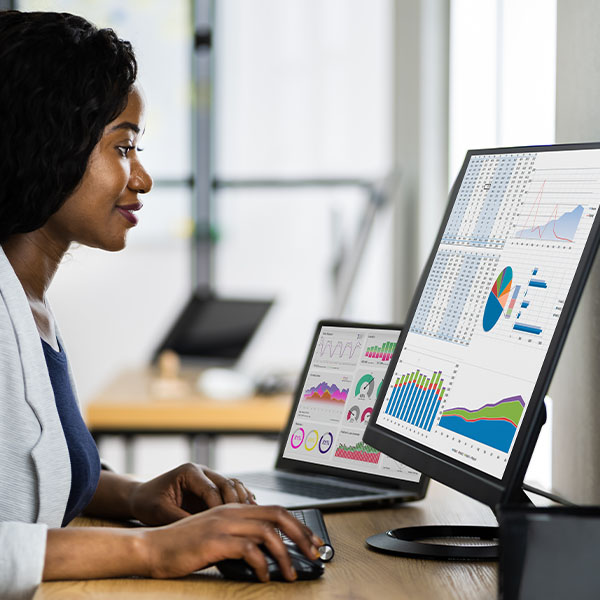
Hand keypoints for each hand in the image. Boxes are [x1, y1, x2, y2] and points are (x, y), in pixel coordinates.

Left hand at [129, 463, 255, 525]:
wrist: (140, 496)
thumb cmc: (147, 503)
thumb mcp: (160, 512)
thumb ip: (180, 519)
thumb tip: (201, 532)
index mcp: (189, 471)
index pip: (212, 489)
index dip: (219, 508)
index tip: (224, 527)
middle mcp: (202, 471)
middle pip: (227, 484)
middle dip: (235, 504)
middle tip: (241, 523)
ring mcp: (208, 478)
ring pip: (233, 486)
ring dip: (242, 501)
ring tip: (250, 518)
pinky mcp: (211, 488)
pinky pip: (231, 492)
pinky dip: (240, 502)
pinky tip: (248, 515)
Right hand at [142, 504, 323, 581]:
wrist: (152, 547)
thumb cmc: (182, 546)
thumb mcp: (215, 537)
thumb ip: (238, 537)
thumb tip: (266, 554)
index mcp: (233, 509)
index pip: (275, 510)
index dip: (298, 525)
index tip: (312, 541)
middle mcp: (231, 512)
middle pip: (278, 515)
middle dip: (301, 535)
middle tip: (314, 553)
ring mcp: (223, 524)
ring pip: (267, 532)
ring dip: (284, 555)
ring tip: (290, 574)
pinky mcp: (214, 541)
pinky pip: (248, 549)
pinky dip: (261, 564)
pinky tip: (263, 576)